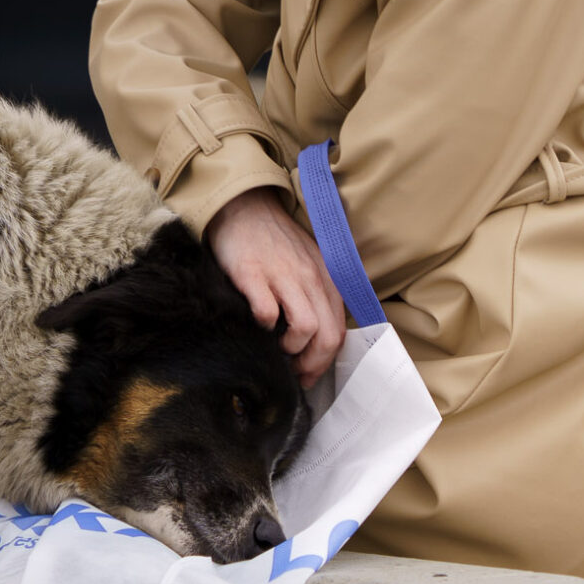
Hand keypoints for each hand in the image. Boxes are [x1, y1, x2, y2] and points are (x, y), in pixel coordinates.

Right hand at [204, 186, 348, 388]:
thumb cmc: (276, 242)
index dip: (325, 361)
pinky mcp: (253, 274)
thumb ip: (319, 296)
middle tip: (293, 373)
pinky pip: (267, 313)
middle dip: (312, 365)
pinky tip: (257, 326)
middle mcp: (311, 278)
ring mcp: (283, 276)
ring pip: (306, 328)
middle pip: (328, 336)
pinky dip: (264, 328)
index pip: (339, 332)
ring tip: (276, 349)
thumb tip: (318, 341)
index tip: (308, 375)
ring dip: (291, 350)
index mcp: (327, 280)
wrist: (244, 208)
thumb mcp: (310, 264)